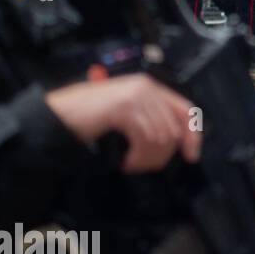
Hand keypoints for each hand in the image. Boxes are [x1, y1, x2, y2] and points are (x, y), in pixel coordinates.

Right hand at [44, 74, 201, 173]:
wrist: (61, 113)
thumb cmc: (93, 117)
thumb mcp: (129, 112)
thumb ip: (153, 118)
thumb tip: (179, 141)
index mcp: (151, 87)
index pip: (186, 110)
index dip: (192, 135)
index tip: (191, 156)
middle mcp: (147, 88)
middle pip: (174, 128)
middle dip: (163, 154)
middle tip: (146, 166)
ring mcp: (136, 96)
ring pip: (161, 136)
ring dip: (148, 158)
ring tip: (132, 164)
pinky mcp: (124, 108)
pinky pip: (145, 138)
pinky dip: (138, 157)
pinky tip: (127, 162)